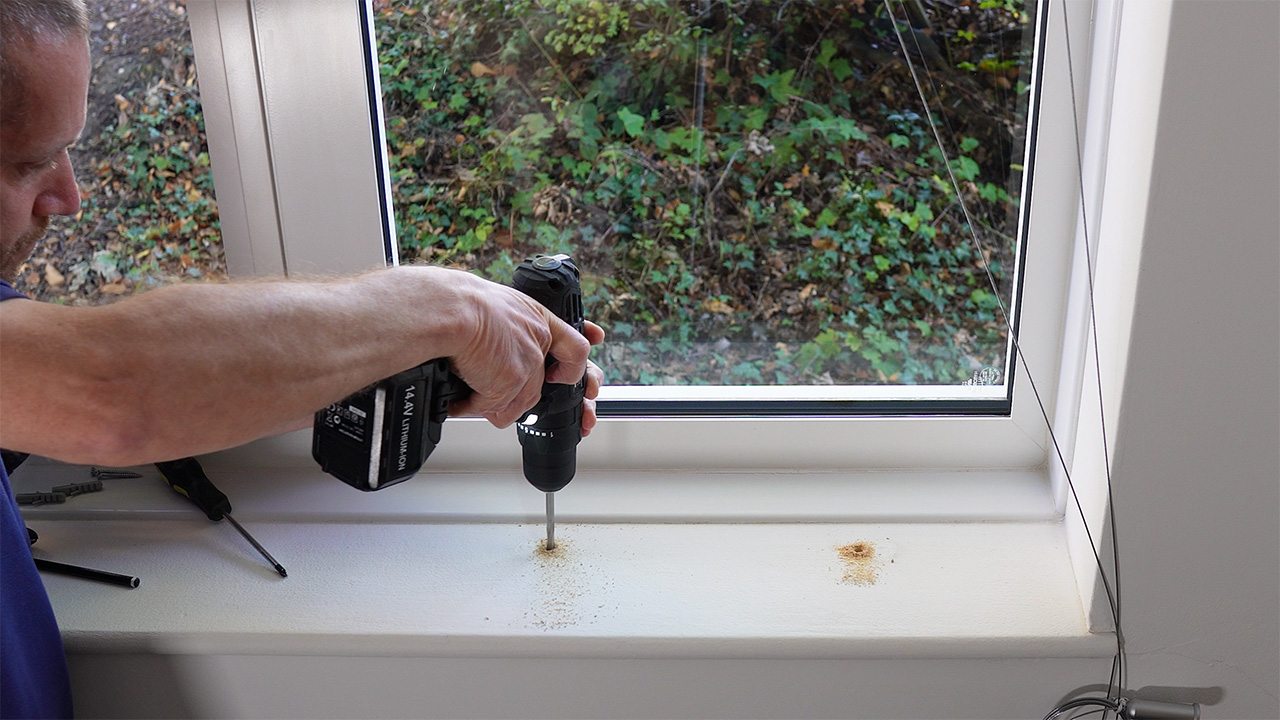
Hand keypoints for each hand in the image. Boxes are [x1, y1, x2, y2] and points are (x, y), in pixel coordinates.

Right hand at [445, 272, 602, 427]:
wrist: (452, 309)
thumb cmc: (463, 302)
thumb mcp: (496, 304)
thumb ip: (507, 326)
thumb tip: (493, 339)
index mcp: (538, 319)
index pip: (575, 348)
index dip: (572, 369)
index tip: (560, 377)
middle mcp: (538, 342)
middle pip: (536, 387)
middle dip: (508, 394)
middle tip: (485, 387)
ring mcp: (527, 365)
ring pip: (516, 403)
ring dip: (491, 403)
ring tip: (467, 393)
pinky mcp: (509, 384)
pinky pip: (493, 409)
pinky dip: (473, 407)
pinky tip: (459, 399)